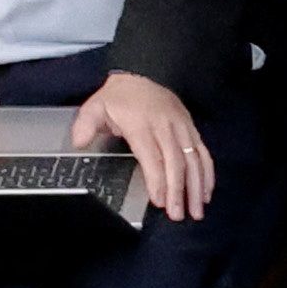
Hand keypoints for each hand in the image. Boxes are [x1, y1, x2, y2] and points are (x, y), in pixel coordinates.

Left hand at [76, 67, 215, 219]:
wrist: (143, 73)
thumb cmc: (120, 96)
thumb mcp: (96, 106)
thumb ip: (86, 126)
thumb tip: (79, 142)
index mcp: (141, 124)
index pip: (152, 157)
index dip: (158, 180)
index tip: (160, 201)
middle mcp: (165, 126)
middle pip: (176, 163)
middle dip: (179, 191)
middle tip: (178, 214)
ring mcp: (181, 127)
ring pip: (193, 160)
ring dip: (197, 187)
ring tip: (197, 210)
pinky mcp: (191, 128)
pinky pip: (203, 152)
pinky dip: (207, 173)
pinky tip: (207, 191)